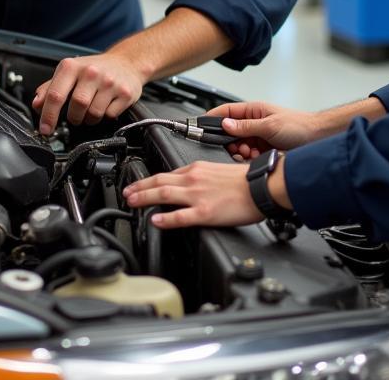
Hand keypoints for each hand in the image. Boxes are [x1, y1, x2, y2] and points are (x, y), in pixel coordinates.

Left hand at [33, 52, 143, 134]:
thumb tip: (37, 104)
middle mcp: (91, 72)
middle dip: (74, 117)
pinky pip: (110, 115)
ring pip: (93, 114)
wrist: (126, 62)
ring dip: (89, 118)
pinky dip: (105, 115)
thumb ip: (50, 88)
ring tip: (92, 107)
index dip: (48, 115)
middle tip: (76, 114)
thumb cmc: (94, 69)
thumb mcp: (69, 72)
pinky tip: (106, 104)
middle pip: (76, 106)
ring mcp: (110, 82)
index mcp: (72, 66)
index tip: (45, 129)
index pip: (55, 94)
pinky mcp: (125, 93)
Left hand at [123, 161, 262, 228]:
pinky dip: (166, 218)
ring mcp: (198, 196)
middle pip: (159, 180)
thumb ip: (202, 177)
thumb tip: (190, 185)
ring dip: (144, 197)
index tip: (139, 184)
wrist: (262, 185)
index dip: (149, 180)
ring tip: (132, 201)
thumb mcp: (218, 170)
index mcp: (197, 169)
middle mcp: (194, 179)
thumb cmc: (246, 180)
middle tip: (126, 192)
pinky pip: (181, 216)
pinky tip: (156, 220)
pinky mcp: (206, 212)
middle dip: (139, 187)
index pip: (167, 173)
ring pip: (164, 193)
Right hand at [208, 101, 318, 159]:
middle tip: (236, 148)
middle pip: (230, 133)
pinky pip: (248, 156)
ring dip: (241, 152)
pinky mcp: (263, 151)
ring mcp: (258, 138)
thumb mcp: (269, 125)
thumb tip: (225, 125)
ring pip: (239, 146)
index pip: (226, 112)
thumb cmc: (299, 126)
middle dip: (230, 142)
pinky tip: (255, 159)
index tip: (201, 127)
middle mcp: (254, 123)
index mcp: (253, 110)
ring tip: (249, 153)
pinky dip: (249, 159)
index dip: (213, 118)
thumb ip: (246, 126)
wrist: (318, 140)